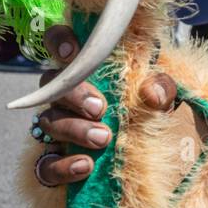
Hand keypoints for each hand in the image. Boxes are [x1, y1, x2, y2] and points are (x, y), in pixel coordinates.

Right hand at [31, 25, 176, 186]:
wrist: (146, 160)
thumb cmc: (147, 113)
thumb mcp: (160, 96)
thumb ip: (161, 88)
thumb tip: (152, 94)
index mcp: (86, 68)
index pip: (59, 42)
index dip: (59, 41)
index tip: (71, 53)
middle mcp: (64, 94)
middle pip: (50, 83)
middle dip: (74, 95)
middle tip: (100, 109)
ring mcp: (56, 127)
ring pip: (48, 121)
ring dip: (74, 129)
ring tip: (103, 139)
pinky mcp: (53, 163)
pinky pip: (46, 166)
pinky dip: (64, 167)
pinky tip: (85, 166)